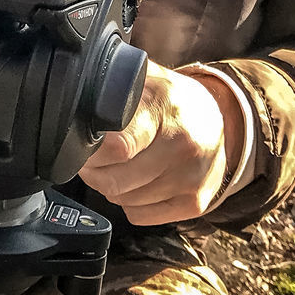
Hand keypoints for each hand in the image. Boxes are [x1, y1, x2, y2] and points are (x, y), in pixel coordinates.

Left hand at [78, 61, 244, 225]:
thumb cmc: (171, 99)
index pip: (118, 146)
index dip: (91, 151)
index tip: (81, 144)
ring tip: (117, 165)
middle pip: (114, 180)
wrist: (218, 118)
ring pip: (123, 200)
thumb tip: (75, 96)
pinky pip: (140, 216)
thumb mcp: (144, 79)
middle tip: (90, 158)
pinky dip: (130, 203)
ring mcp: (191, 178)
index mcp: (164, 108)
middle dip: (93, 171)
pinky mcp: (195, 203)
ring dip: (110, 186)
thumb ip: (112, 86)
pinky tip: (137, 181)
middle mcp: (182, 146)